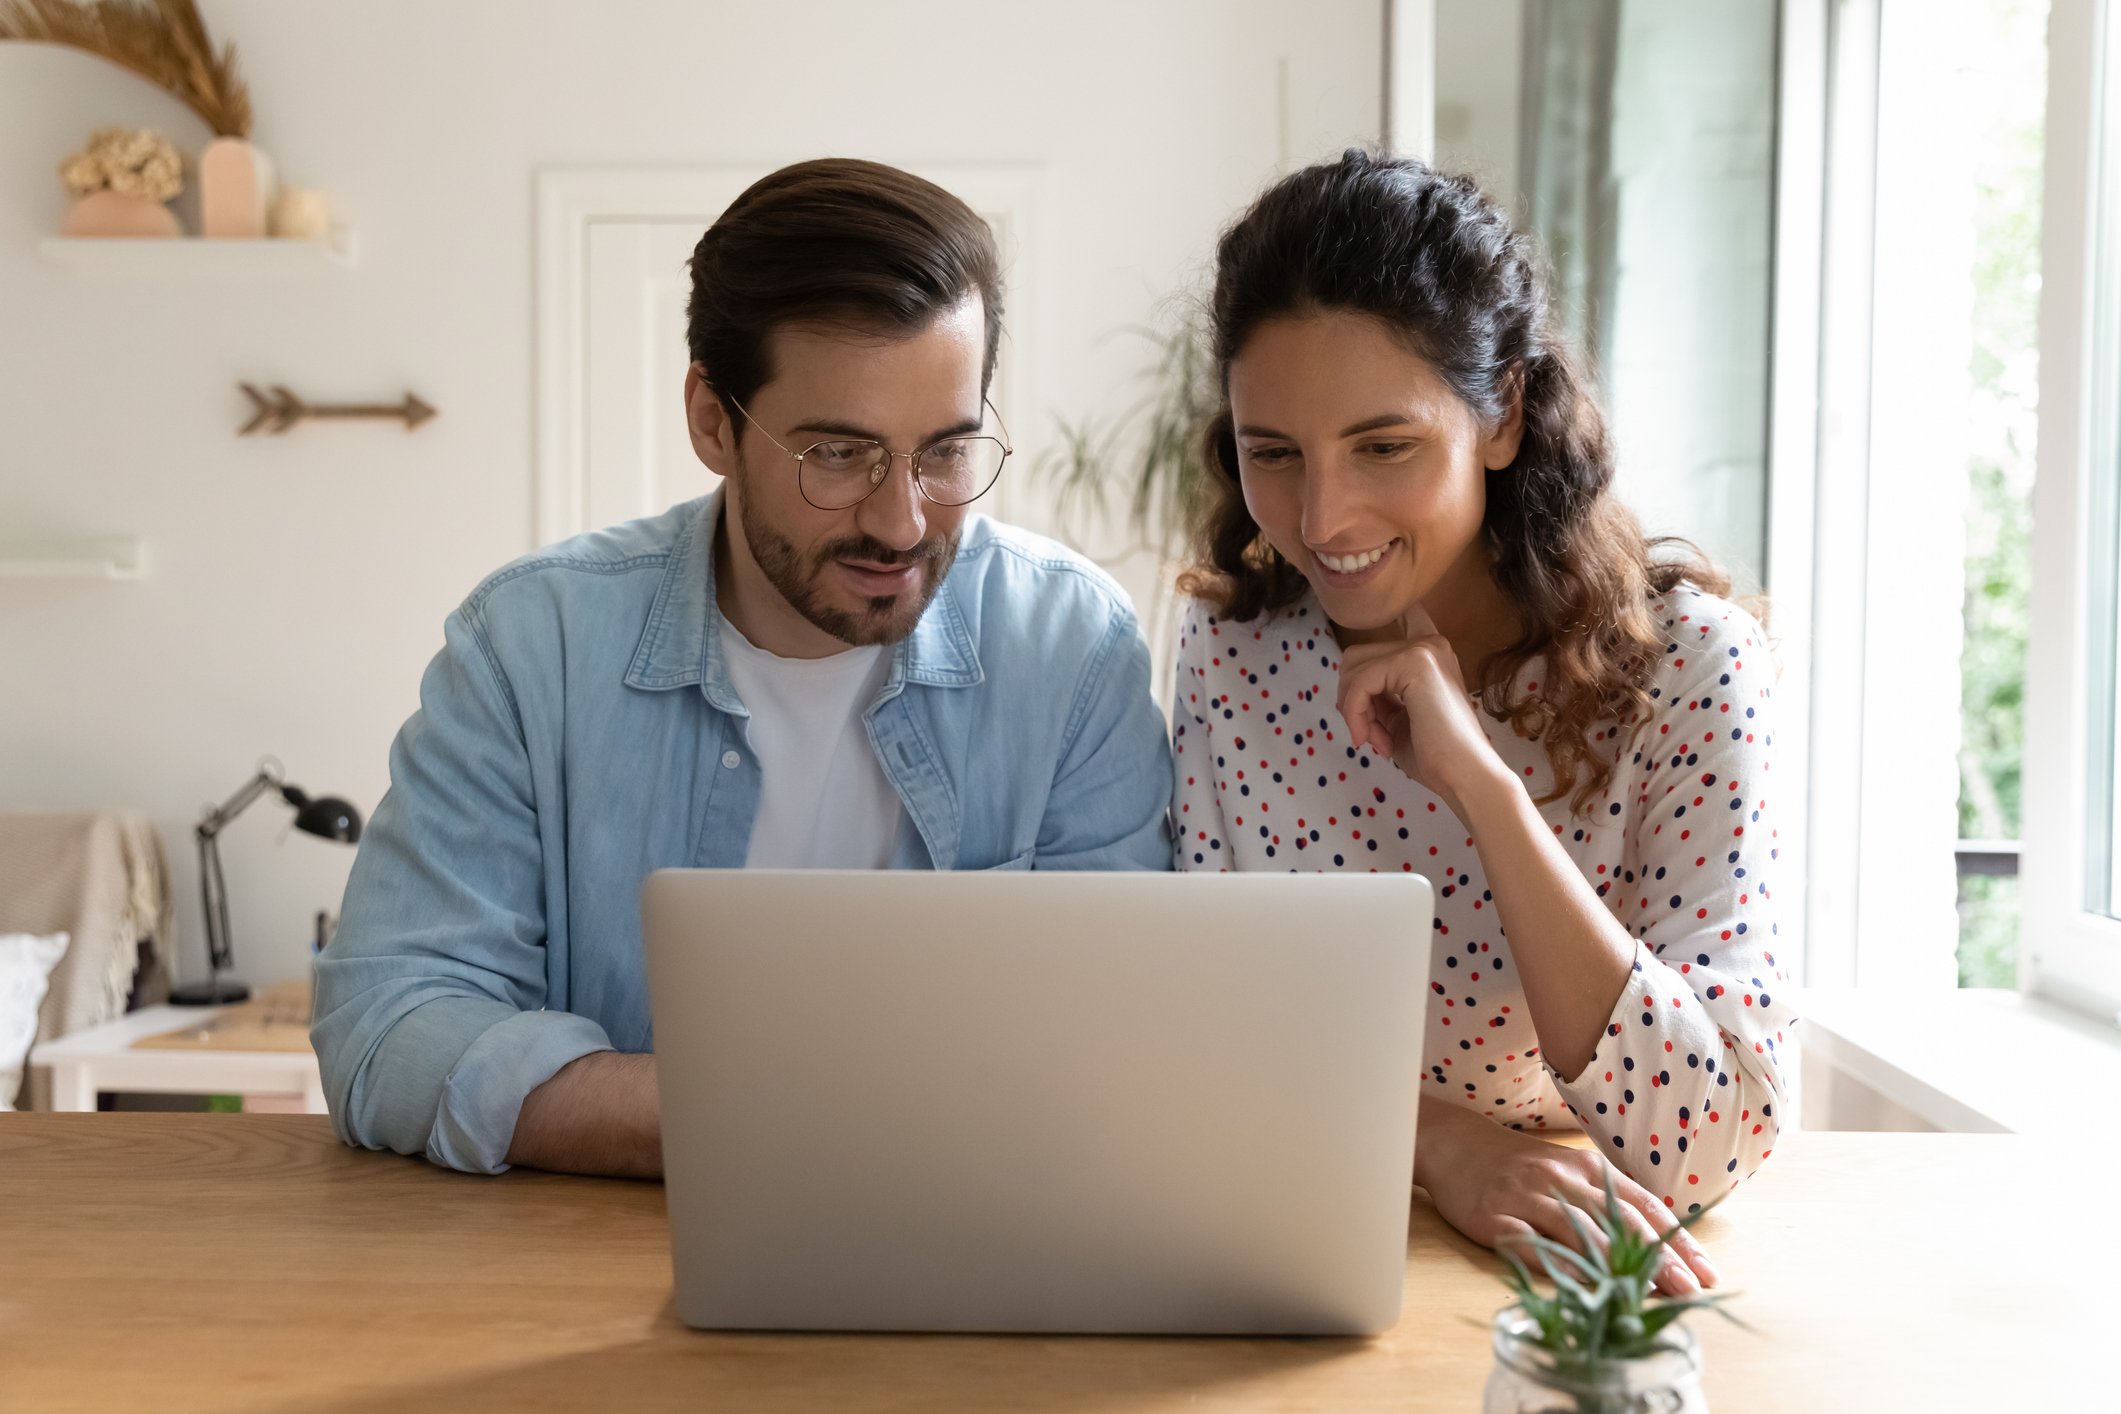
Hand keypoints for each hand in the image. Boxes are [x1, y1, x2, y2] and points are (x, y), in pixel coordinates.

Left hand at [1335, 604, 1508, 816]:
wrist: (1468, 777)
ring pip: (1353, 669)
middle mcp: (1428, 644)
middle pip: (1355, 660)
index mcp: (1427, 655)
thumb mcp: (1396, 719)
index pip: (1370, 655)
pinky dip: (1357, 715)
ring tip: (1379, 742)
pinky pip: (1360, 683)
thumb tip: (1346, 687)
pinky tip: (1377, 742)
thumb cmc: (1436, 758)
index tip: (1369, 724)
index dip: (1359, 687)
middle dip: (1353, 702)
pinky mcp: (1415, 662)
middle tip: (1372, 738)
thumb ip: (1376, 697)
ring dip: (1355, 712)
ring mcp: (1424, 649)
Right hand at [1413, 1099, 1717, 1296]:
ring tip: (1643, 1295)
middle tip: (1688, 1291)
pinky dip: (1553, 1264)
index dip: (1677, 1241)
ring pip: (1578, 1232)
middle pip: (1618, 1221)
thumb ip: (1608, 1199)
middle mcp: (1562, 1179)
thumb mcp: (1570, 1170)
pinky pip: (1527, 1243)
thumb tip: (1658, 1241)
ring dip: (1614, 1266)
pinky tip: (1576, 1284)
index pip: (1644, 1206)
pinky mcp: (1493, 1216)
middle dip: (1657, 1259)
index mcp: (1589, 1168)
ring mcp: (1527, 1197)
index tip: (1706, 1273)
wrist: (1454, 1142)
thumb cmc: (1519, 1164)